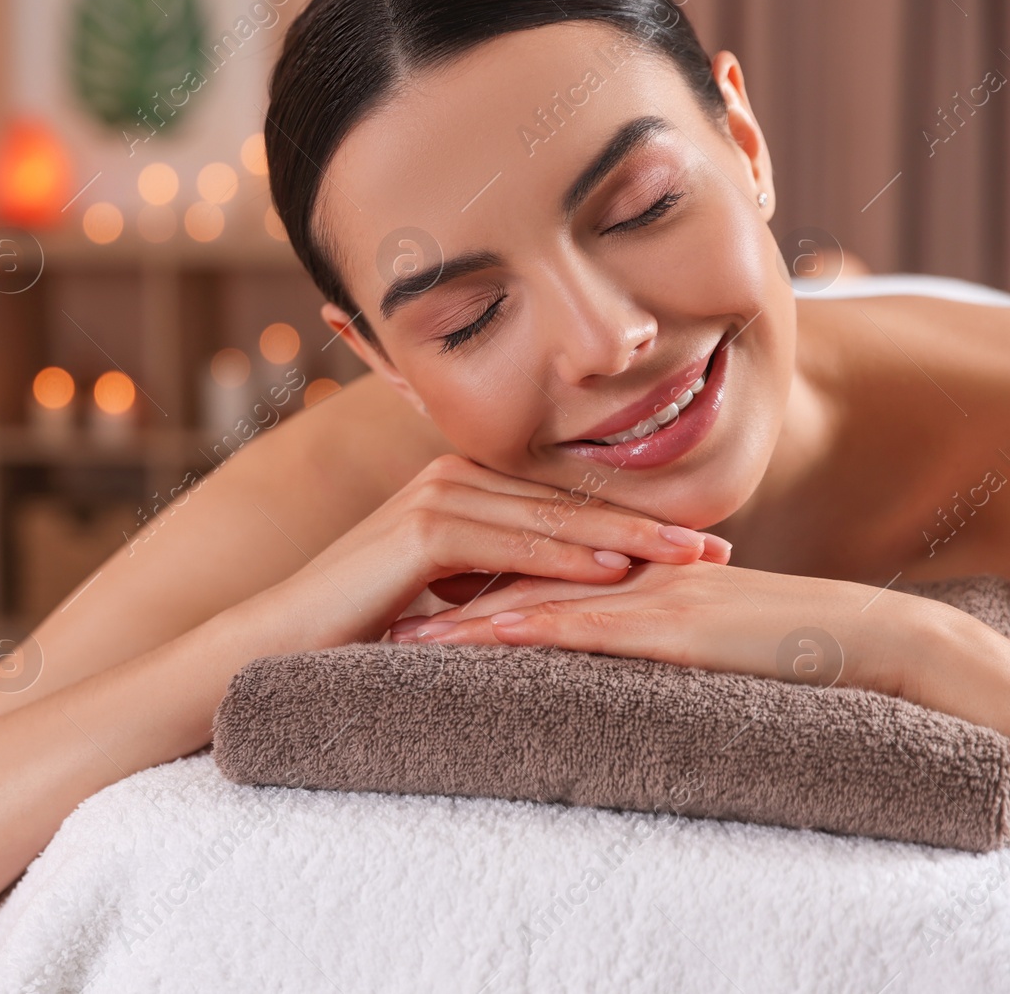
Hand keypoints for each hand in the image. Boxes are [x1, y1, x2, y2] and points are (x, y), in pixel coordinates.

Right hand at [253, 453, 730, 651]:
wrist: (286, 638)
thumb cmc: (364, 623)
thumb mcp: (448, 596)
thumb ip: (499, 579)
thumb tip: (568, 598)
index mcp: (461, 486)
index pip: (561, 501)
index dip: (630, 520)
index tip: (695, 544)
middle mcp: (450, 477)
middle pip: (567, 501)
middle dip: (646, 524)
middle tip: (716, 547)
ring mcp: (435, 497)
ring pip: (550, 518)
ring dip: (625, 538)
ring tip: (690, 558)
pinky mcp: (421, 532)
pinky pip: (509, 544)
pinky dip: (566, 557)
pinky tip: (616, 571)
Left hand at [391, 560, 912, 697]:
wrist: (851, 634)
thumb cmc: (773, 640)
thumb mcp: (686, 630)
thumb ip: (632, 630)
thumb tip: (583, 654)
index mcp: (620, 570)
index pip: (526, 572)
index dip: (460, 585)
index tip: (401, 602)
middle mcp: (621, 570)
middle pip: (512, 577)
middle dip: (441, 597)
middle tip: (374, 614)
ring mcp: (642, 591)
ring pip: (536, 598)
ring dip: (465, 618)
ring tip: (400, 638)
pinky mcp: (667, 623)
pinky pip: (589, 623)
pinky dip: (533, 628)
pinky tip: (486, 637)